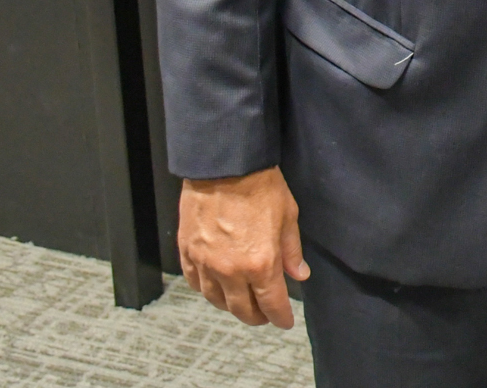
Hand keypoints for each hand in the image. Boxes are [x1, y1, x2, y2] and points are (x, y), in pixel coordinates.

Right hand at [178, 166, 308, 327]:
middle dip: (257, 316)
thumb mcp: (288, 217)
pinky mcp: (187, 252)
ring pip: (217, 300)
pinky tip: (216, 286)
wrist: (225, 166)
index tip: (284, 321)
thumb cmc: (259, 185)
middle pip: (242, 309)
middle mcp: (231, 270)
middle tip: (265, 314)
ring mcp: (206, 263)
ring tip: (242, 302)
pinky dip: (207, 290)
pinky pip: (196, 283)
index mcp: (261, 263)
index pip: (272, 304)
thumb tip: (299, 274)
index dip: (280, 317)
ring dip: (231, 306)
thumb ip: (292, 251)